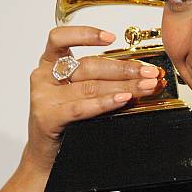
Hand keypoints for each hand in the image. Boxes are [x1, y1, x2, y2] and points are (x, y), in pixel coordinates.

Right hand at [20, 26, 163, 175]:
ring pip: (90, 86)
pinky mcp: (48, 117)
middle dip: (124, 68)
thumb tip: (138, 73)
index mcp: (49, 64)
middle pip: (88, 66)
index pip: (60, 38)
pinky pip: (82, 107)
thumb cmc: (65, 121)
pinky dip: (105, 102)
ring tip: (146, 86)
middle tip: (149, 72)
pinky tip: (123, 100)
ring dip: (124, 86)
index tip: (111, 37)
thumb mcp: (77, 93)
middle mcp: (43, 77)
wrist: (46, 157)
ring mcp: (43, 98)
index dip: (85, 34)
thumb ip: (97, 79)